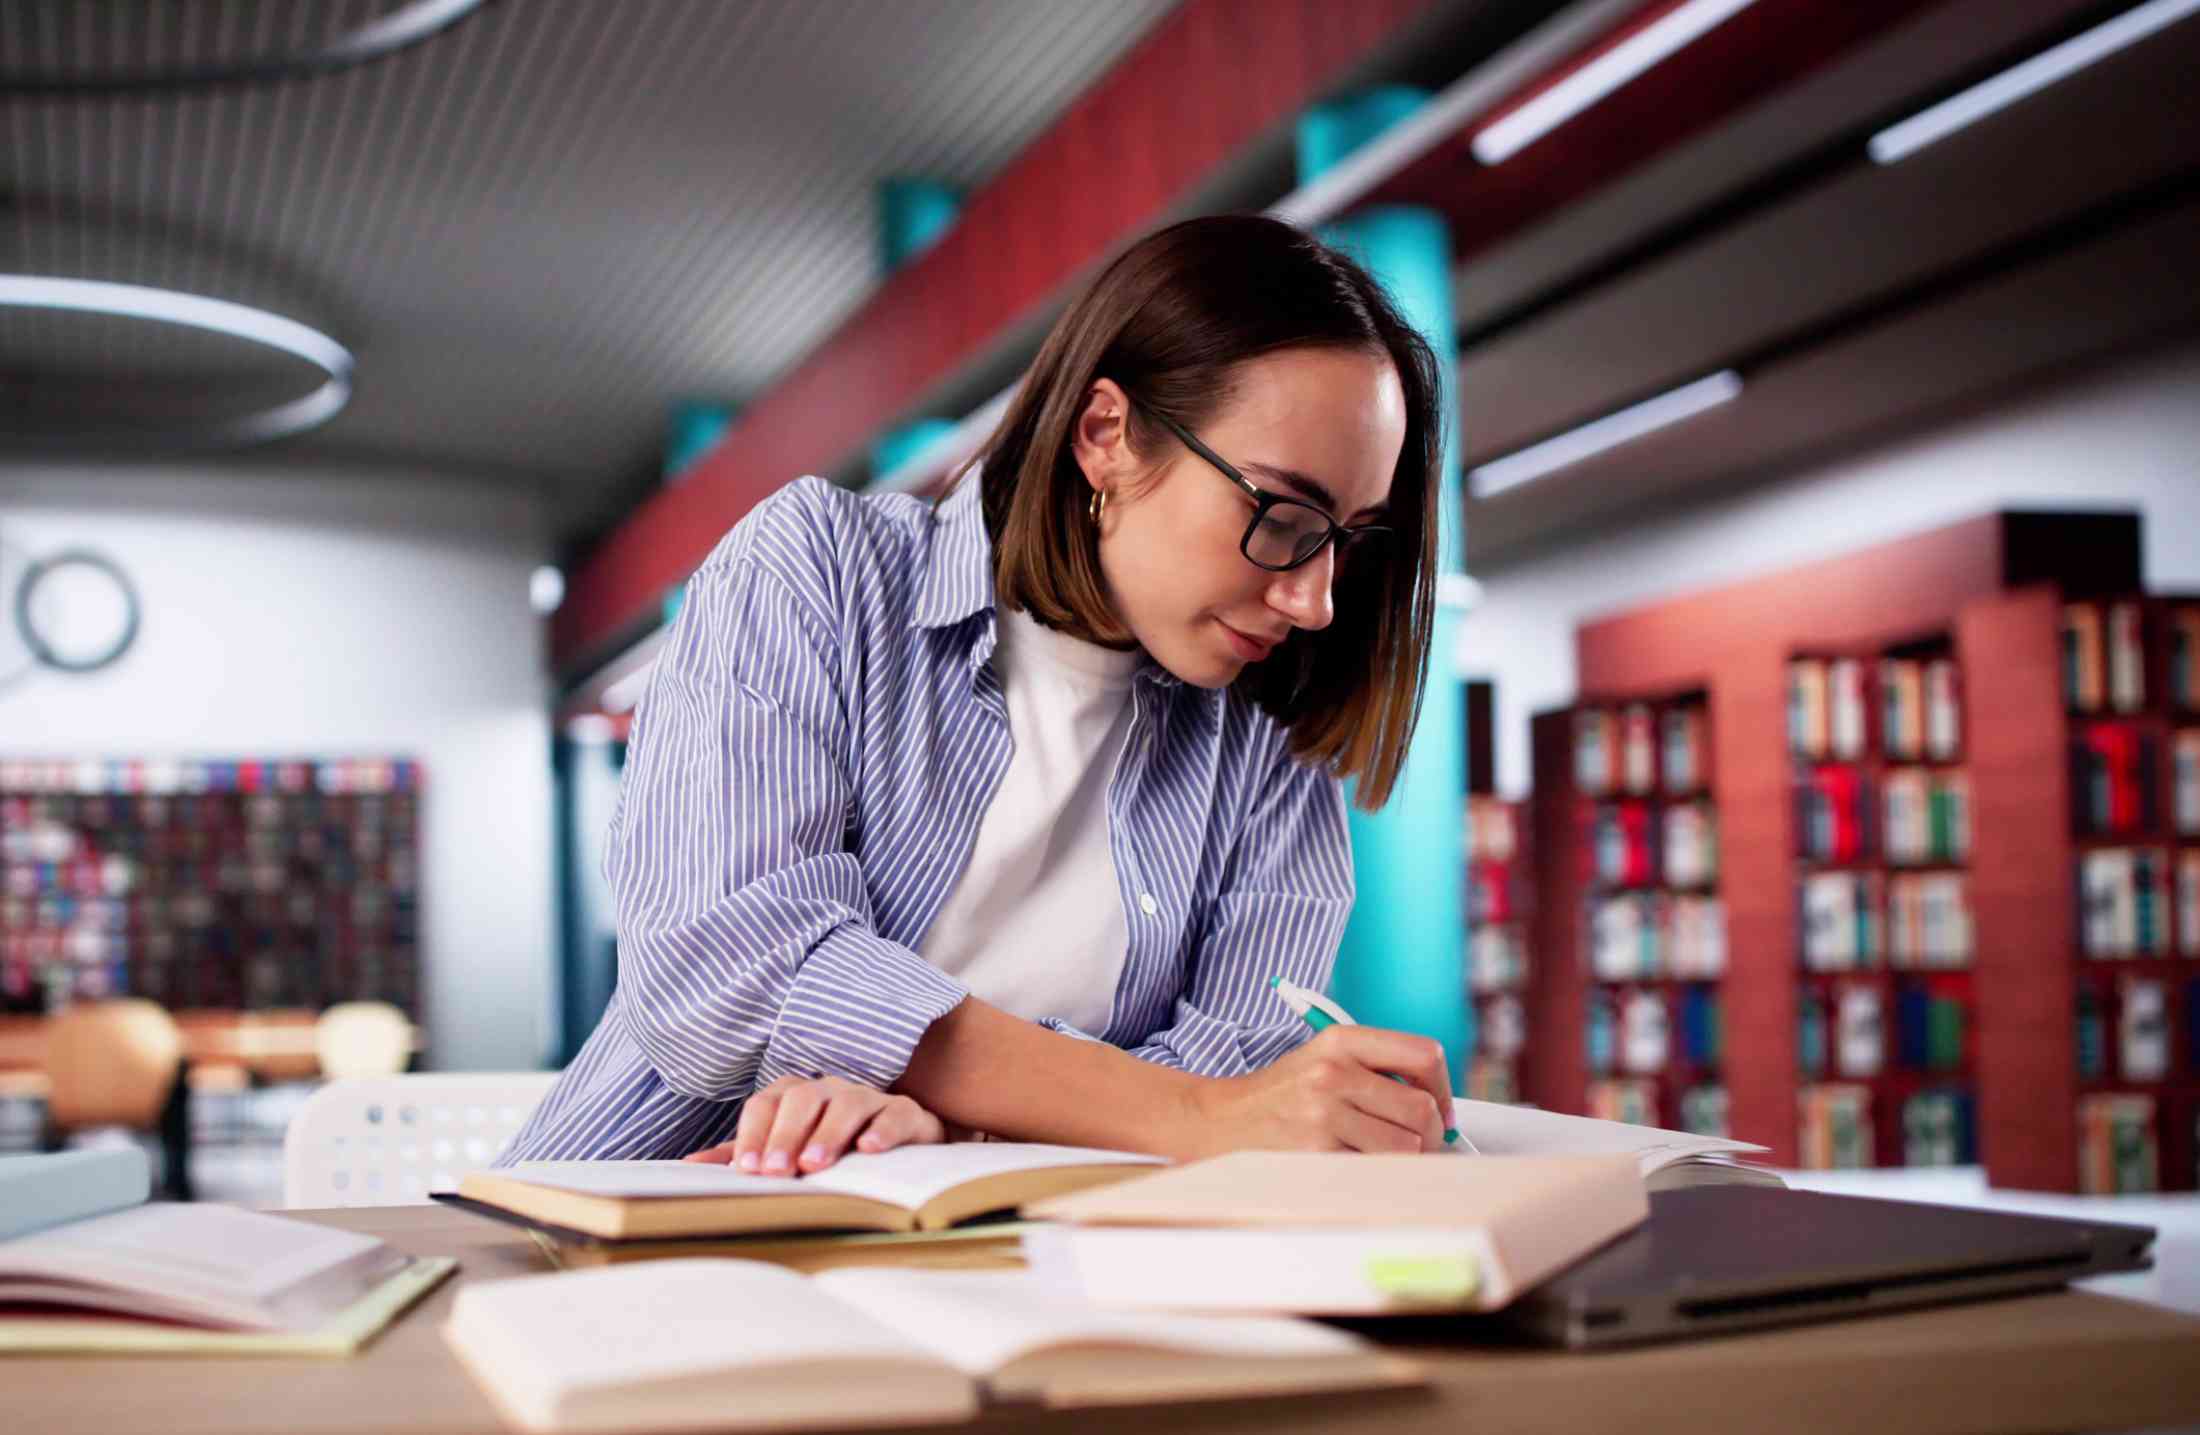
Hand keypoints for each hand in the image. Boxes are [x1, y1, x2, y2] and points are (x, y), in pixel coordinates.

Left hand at [682, 1075, 944, 1174]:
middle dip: (786, 1136)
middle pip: (803, 1099)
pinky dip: (882, 1129)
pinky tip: (868, 1150)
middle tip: (776, 1173)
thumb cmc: (831, 1148)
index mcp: (796, 1096)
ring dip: (829, 1133)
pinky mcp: (907, 1113)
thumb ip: (742, 1156)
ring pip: (847, 1103)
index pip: (766, 1104)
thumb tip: (688, 1167)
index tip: (745, 1171)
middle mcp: (830, 1090)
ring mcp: (870, 1098)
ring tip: (815, 1165)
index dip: (753, 1135)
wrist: (900, 1145)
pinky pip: (895, 1113)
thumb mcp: (785, 1150)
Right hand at [1185, 1025, 1451, 1156]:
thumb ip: (1376, 1071)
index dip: (1442, 1087)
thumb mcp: (1323, 1060)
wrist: (1219, 1120)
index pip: (1423, 1054)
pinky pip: (1375, 1171)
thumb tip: (1438, 1109)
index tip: (1439, 1109)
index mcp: (1341, 1041)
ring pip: (1406, 1146)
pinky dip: (1377, 1175)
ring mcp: (1324, 1113)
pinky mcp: (1316, 1152)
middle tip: (1418, 1144)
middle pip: (1420, 1108)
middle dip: (1430, 1134)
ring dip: (1405, 1159)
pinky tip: (1357, 1167)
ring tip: (1383, 1156)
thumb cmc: (1280, 1096)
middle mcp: (1334, 1072)